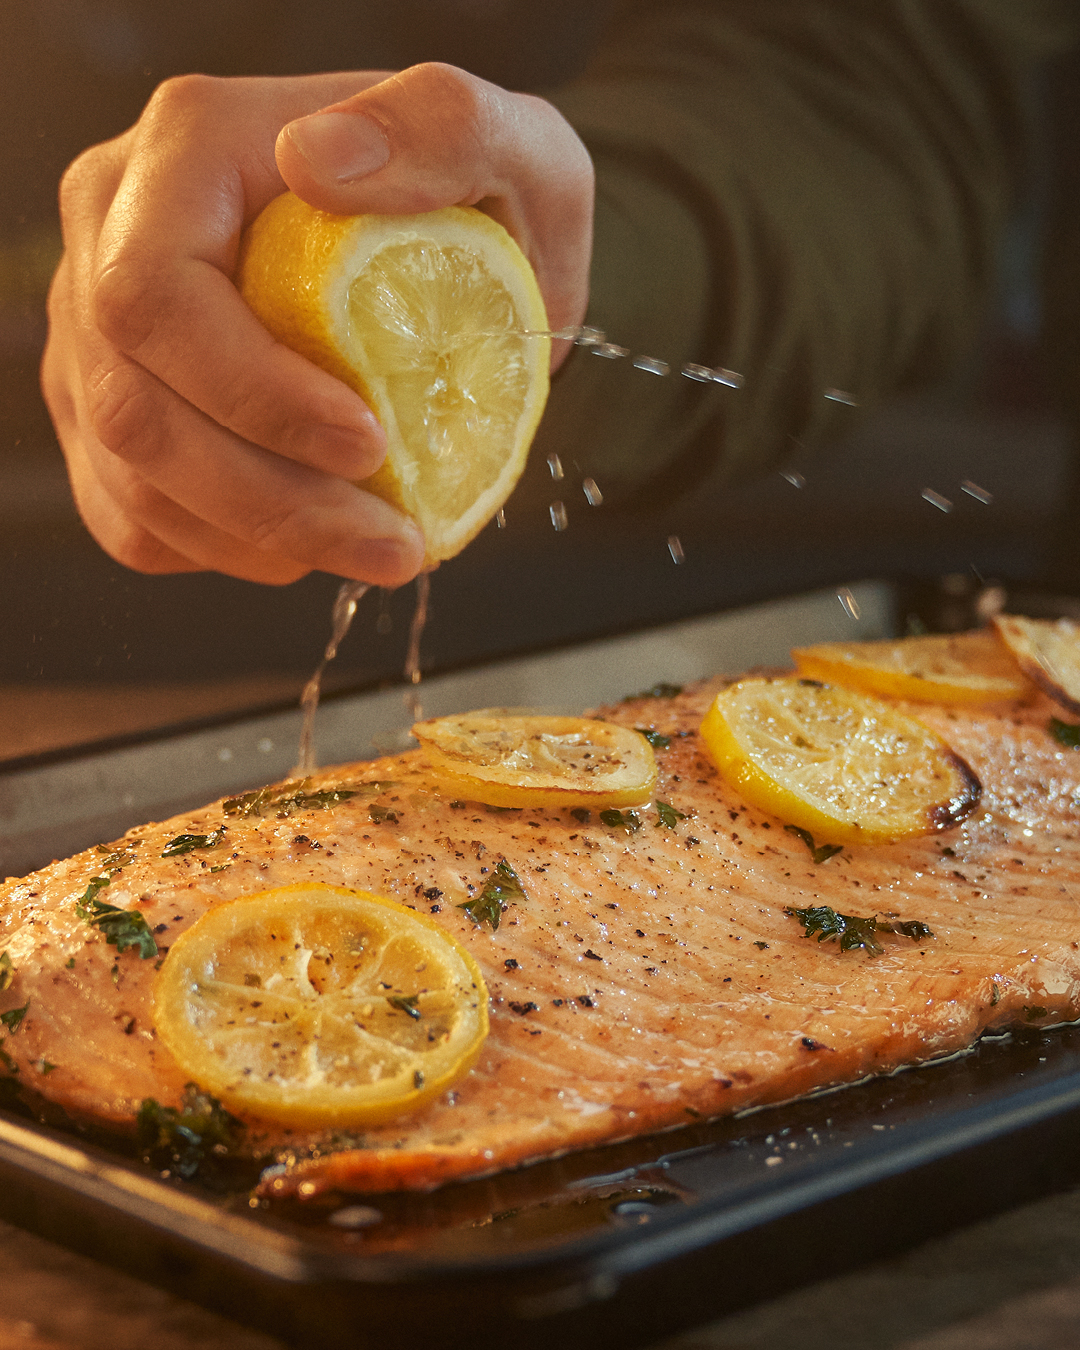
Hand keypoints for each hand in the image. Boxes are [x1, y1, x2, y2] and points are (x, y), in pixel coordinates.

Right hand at [42, 65, 593, 584]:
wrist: (443, 245)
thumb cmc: (474, 201)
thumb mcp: (509, 146)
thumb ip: (441, 129)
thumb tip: (320, 163)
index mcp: (187, 153)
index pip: (158, 293)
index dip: (253, 392)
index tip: (370, 442)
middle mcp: (114, 237)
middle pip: (137, 410)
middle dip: (272, 500)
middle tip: (393, 544)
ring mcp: (98, 332)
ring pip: (133, 477)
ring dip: (261, 540)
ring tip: (373, 547)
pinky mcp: (109, 412)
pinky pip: (136, 516)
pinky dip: (226, 551)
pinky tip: (307, 539)